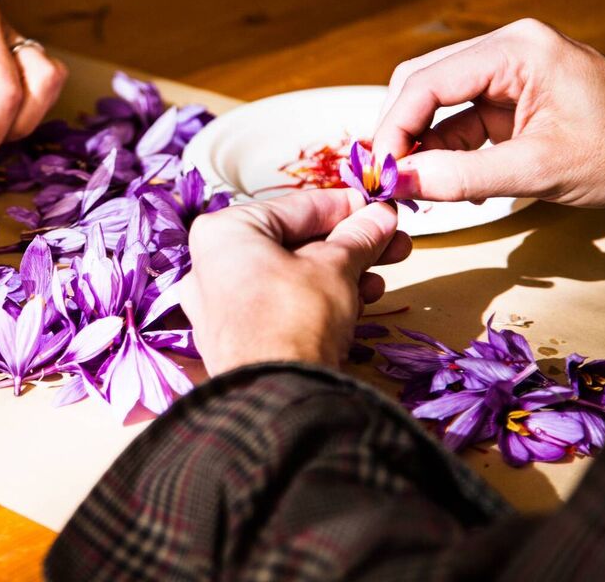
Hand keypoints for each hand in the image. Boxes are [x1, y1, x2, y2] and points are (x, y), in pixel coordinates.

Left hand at [178, 190, 411, 376]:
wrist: (277, 397)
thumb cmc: (295, 318)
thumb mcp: (336, 267)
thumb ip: (359, 237)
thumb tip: (381, 216)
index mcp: (224, 232)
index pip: (296, 207)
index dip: (346, 207)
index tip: (380, 207)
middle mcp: (211, 264)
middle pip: (294, 243)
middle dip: (350, 245)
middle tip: (393, 243)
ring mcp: (219, 304)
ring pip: (291, 275)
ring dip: (341, 274)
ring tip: (382, 277)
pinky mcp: (235, 337)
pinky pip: (281, 304)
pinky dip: (318, 300)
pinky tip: (359, 304)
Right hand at [373, 18, 604, 211]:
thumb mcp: (541, 170)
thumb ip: (463, 177)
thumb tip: (402, 182)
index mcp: (517, 51)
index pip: (427, 81)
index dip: (393, 127)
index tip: (378, 171)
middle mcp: (510, 53)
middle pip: (424, 86)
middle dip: (400, 133)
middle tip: (385, 179)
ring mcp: (514, 78)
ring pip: (441, 108)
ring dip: (422, 148)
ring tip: (411, 190)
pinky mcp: (519, 104)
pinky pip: (465, 124)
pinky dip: (448, 155)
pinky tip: (445, 186)